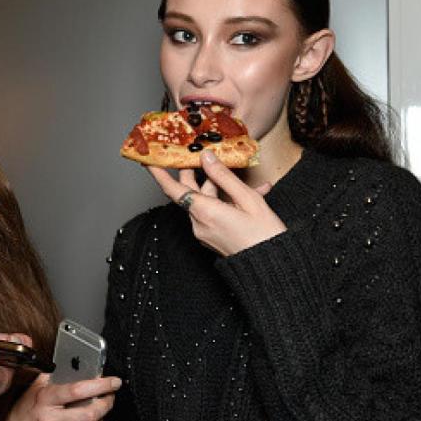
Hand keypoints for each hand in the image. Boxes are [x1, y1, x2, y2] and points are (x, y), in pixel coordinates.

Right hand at [0, 374, 120, 420]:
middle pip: (90, 413)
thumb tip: (75, 363)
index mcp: (45, 398)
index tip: (114, 382)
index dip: (100, 385)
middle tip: (109, 399)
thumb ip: (53, 375)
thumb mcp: (35, 388)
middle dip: (107, 404)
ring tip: (98, 419)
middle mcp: (49, 419)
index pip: (78, 390)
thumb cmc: (27, 410)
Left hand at [147, 149, 284, 255]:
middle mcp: (199, 223)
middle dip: (193, 173)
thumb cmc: (264, 235)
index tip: (149, 160)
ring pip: (204, 201)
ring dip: (220, 188)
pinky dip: (226, 202)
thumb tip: (206, 157)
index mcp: (205, 212)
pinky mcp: (211, 238)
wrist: (271, 266)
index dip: (159, 174)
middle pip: (190, 192)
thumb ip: (224, 176)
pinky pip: (213, 213)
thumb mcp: (247, 198)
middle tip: (197, 154)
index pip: (173, 189)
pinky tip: (250, 196)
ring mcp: (204, 232)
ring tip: (247, 181)